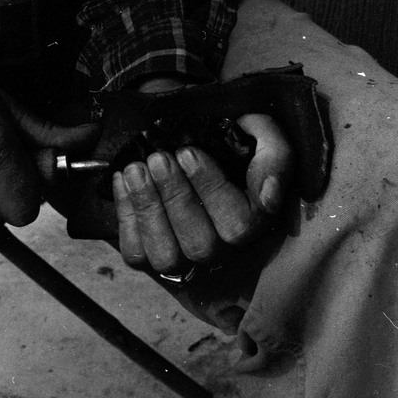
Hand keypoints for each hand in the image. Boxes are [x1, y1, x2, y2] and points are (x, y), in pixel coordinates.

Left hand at [113, 75, 294, 274]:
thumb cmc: (233, 142)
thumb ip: (275, 159)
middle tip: (158, 158)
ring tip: (136, 170)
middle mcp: (221, 251)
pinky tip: (123, 181)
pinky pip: (136, 253)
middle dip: (175, 197)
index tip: (188, 153)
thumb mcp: (263, 138)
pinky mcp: (150, 258)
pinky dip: (126, 218)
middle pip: (200, 243)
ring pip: (166, 255)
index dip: (210, 190)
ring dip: (148, 210)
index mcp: (253, 225)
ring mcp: (184, 259)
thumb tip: (269, 195)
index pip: (238, 225)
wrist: (195, 143)